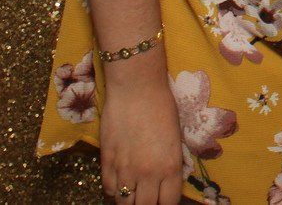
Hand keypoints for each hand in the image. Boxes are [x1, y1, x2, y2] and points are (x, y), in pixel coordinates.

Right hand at [99, 70, 183, 203]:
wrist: (137, 89)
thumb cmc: (163, 108)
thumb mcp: (175, 140)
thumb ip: (169, 166)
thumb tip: (164, 184)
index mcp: (170, 167)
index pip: (167, 203)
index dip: (165, 204)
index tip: (162, 200)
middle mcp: (148, 173)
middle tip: (147, 198)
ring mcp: (125, 169)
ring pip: (123, 201)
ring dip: (129, 199)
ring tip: (133, 192)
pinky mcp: (106, 161)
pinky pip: (108, 188)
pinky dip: (113, 189)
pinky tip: (119, 182)